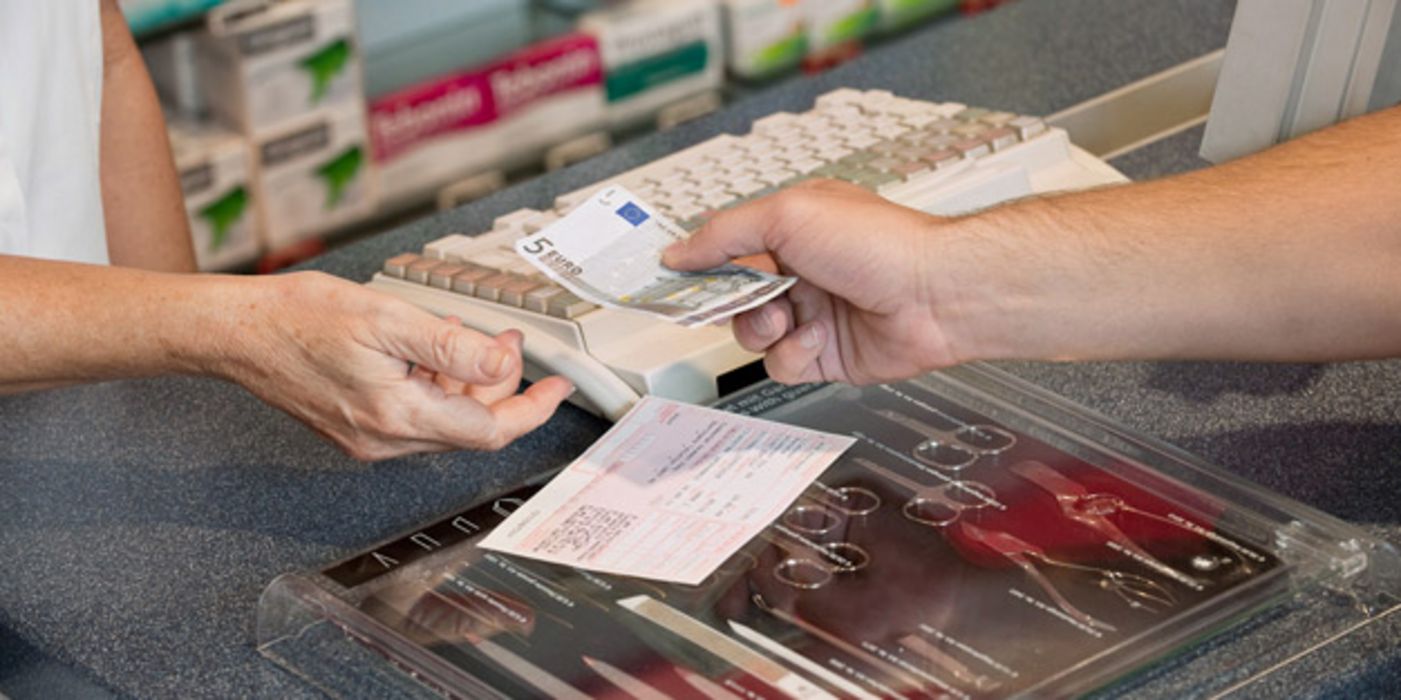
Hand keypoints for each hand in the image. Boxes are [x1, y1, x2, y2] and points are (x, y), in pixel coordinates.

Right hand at [216, 272, 571, 459]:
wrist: (237, 332)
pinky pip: (416, 416)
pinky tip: (428, 352)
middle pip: (471, 427)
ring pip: (445, 422)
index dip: (531, 408)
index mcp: (399, 415)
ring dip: (467, 384)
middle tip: (506, 341)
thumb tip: (502, 364)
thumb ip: (452, 346)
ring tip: (468, 337)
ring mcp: (369, 438)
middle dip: (499, 385)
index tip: (557, 388)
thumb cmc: (297, 319)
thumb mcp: (388, 318)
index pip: (490, 430)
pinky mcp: (357, 429)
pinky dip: (436, 387)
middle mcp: (386, 439)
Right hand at [663, 179, 958, 384]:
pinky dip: (793, 354)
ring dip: (763, 329)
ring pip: (751, 335)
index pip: (725, 247)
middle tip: (739, 299)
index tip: (670, 280)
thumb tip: (680, 250)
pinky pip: (781, 365)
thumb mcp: (787, 215)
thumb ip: (725, 233)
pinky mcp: (824, 354)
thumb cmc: (879, 244)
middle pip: (731, 297)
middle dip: (730, 302)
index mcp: (789, 229)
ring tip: (789, 316)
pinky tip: (818, 338)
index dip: (698, 264)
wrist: (936, 295)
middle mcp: (799, 271)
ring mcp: (811, 313)